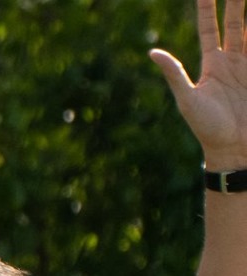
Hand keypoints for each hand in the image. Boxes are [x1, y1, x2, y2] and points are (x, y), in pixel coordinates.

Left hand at [153, 1, 246, 168]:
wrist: (234, 148)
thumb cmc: (207, 128)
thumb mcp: (187, 99)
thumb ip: (174, 74)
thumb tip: (152, 52)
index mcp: (212, 63)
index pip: (208, 27)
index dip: (206, 7)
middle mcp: (233, 59)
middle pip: (236, 21)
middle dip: (236, 1)